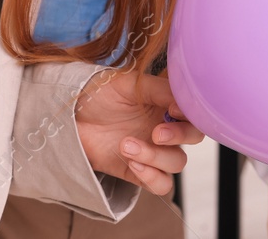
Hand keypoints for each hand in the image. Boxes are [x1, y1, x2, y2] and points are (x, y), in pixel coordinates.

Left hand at [75, 70, 203, 195]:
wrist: (71, 115)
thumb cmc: (101, 93)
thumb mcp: (130, 83)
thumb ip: (160, 90)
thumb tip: (183, 102)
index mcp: (167, 103)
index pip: (195, 113)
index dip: (191, 116)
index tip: (173, 111)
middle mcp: (165, 127)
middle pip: (193, 138)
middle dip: (178, 137)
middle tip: (156, 133)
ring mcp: (152, 151)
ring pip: (176, 163)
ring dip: (156, 157)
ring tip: (126, 146)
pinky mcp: (136, 171)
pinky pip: (160, 184)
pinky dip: (152, 178)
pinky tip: (132, 163)